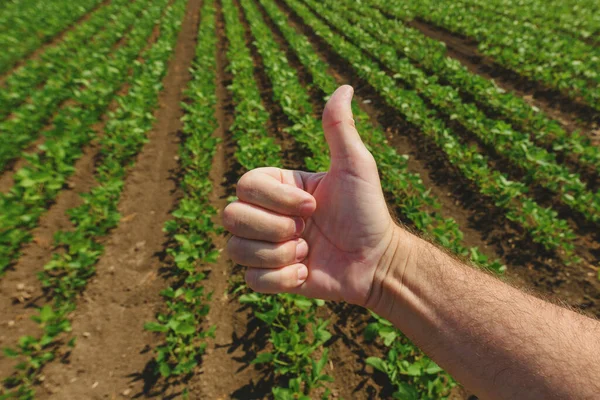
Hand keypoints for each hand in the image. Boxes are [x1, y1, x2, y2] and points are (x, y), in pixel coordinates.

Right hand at [223, 85, 403, 306]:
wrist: (378, 262)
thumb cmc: (367, 212)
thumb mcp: (356, 166)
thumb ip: (340, 128)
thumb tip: (344, 86)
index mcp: (278, 187)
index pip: (245, 185)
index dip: (276, 200)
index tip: (314, 207)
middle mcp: (266, 214)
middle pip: (230, 216)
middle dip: (273, 228)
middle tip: (307, 232)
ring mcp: (266, 246)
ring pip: (235, 249)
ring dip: (276, 255)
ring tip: (307, 252)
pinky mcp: (270, 277)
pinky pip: (250, 279)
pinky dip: (280, 280)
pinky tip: (305, 272)